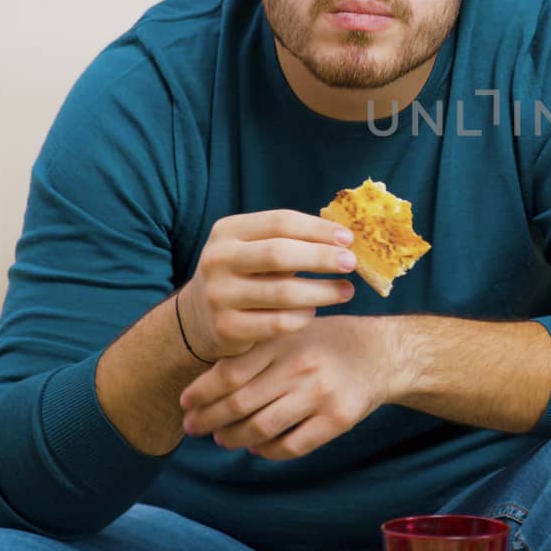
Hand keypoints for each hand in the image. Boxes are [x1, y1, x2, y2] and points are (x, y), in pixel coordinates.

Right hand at [178, 210, 359, 361]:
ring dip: (322, 291)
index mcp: (228, 230)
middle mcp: (218, 259)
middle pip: (279, 254)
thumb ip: (290, 240)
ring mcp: (219, 295)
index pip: (280, 222)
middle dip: (322, 257)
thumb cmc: (245, 274)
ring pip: (282, 292)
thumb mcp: (255, 248)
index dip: (318, 229)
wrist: (198, 316)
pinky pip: (277, 323)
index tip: (349, 238)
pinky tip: (314, 313)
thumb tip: (345, 238)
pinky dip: (302, 318)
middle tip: (352, 263)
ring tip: (346, 291)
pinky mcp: (226, 328)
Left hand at [179, 315, 399, 459]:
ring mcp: (320, 394)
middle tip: (193, 428)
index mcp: (284, 340)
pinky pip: (290, 446)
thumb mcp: (291, 331)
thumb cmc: (326, 342)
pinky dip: (267, 451)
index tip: (185, 403)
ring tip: (222, 439)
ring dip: (233, 439)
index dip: (201, 392)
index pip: (230, 371)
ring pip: (261, 428)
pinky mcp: (337, 419)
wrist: (381, 353)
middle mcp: (301, 365)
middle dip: (209, 420)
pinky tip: (257, 447)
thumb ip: (255, 351)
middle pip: (240, 403)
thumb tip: (204, 384)